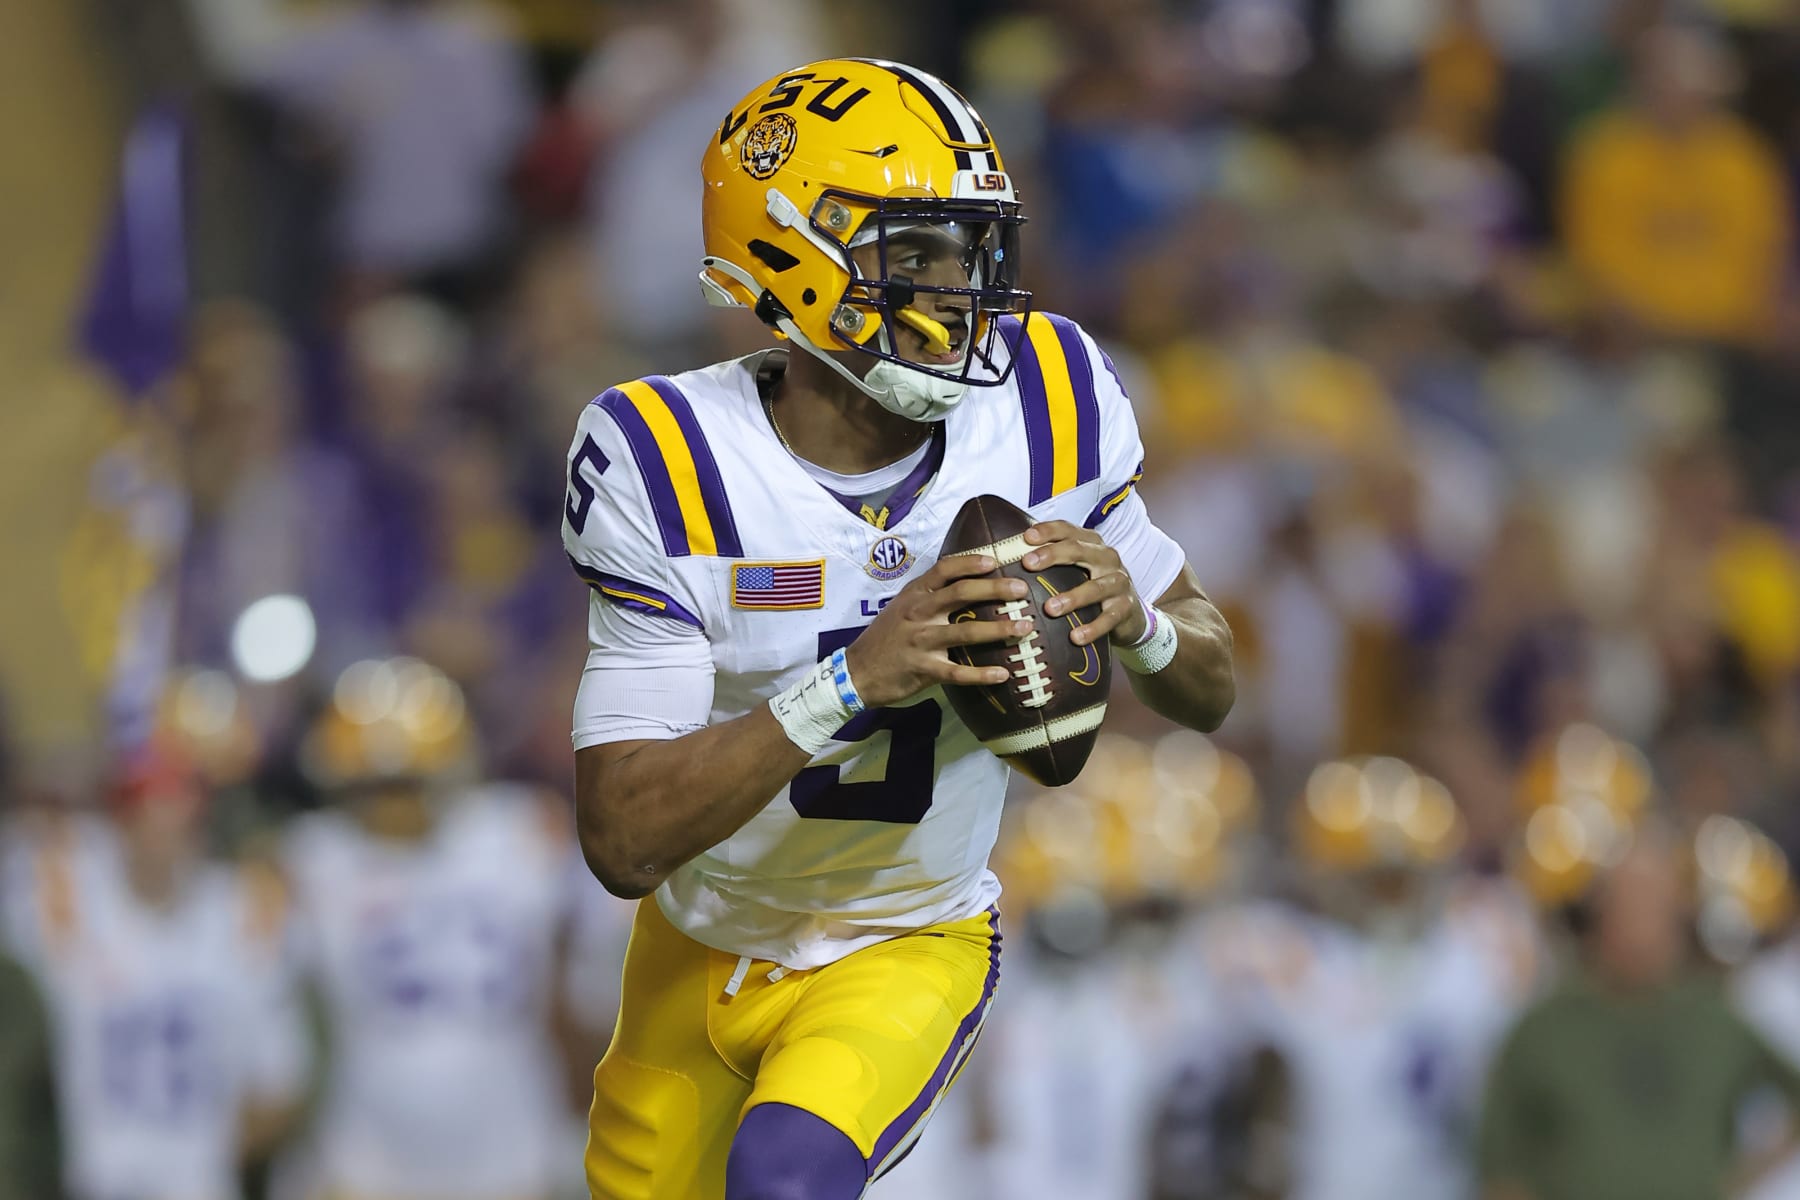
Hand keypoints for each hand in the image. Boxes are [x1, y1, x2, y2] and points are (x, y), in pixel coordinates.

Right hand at [844, 555, 1032, 707]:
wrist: (858, 671)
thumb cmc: (887, 637)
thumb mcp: (902, 607)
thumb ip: (930, 595)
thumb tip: (967, 582)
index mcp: (915, 594)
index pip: (945, 569)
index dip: (971, 562)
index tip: (996, 561)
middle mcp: (919, 613)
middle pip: (962, 593)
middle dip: (996, 590)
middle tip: (1023, 590)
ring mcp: (921, 641)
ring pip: (966, 632)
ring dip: (999, 629)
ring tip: (1025, 629)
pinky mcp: (924, 670)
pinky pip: (958, 673)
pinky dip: (983, 674)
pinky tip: (1004, 674)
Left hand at [1020, 521, 1145, 645]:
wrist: (1129, 612)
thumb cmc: (1092, 585)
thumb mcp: (1075, 569)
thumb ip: (1052, 561)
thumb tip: (1009, 555)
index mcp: (1091, 543)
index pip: (1068, 530)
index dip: (1048, 531)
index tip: (1025, 538)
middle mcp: (1107, 557)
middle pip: (1079, 550)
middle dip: (1052, 555)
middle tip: (1028, 564)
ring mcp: (1119, 582)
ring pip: (1095, 587)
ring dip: (1072, 598)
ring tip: (1049, 609)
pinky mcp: (1125, 607)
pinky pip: (1109, 618)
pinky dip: (1092, 628)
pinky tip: (1075, 637)